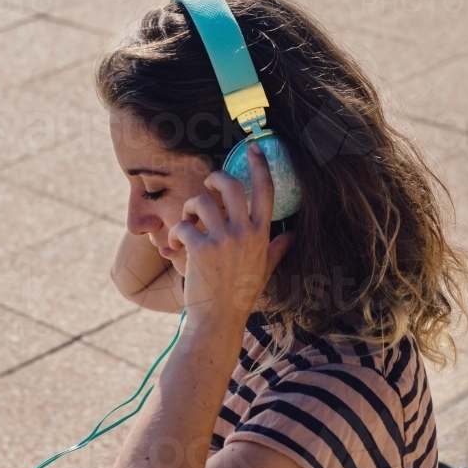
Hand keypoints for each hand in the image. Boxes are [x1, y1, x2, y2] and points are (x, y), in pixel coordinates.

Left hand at [167, 143, 292, 328]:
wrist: (219, 319)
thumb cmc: (241, 295)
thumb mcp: (264, 269)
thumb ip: (277, 248)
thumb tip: (292, 235)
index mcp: (261, 235)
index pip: (265, 191)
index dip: (259, 165)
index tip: (253, 147)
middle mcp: (244, 234)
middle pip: (230, 186)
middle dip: (214, 178)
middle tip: (207, 184)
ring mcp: (222, 241)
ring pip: (201, 203)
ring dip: (189, 208)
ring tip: (187, 223)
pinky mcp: (199, 250)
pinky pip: (182, 226)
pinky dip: (175, 234)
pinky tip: (175, 247)